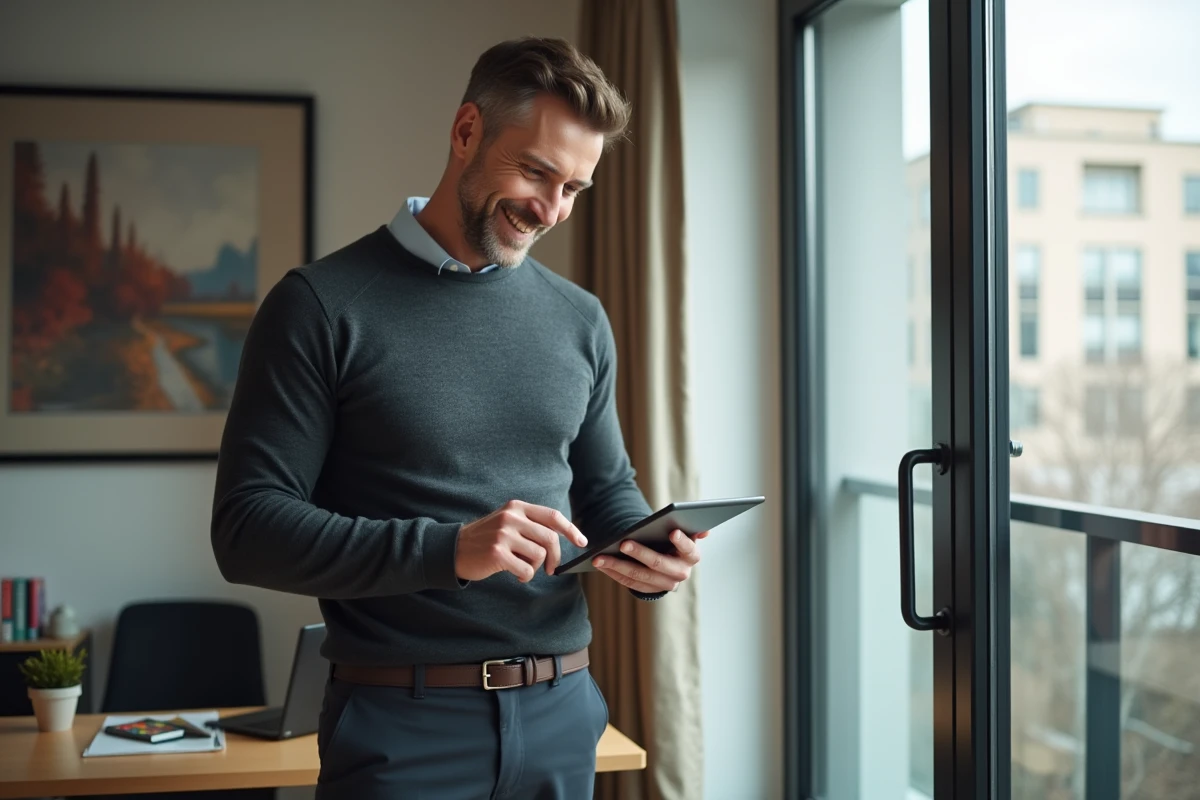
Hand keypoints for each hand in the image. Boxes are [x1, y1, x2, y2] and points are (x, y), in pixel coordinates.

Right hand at [456, 500, 588, 582]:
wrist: (453, 549)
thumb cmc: (487, 540)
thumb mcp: (508, 523)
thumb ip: (531, 525)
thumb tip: (563, 538)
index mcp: (517, 507)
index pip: (552, 516)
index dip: (571, 529)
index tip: (582, 542)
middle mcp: (511, 517)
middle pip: (550, 538)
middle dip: (555, 557)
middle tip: (551, 569)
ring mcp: (503, 534)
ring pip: (539, 555)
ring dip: (536, 567)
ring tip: (522, 568)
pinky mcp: (497, 553)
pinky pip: (526, 570)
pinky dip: (525, 577)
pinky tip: (515, 575)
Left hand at [593, 529, 707, 592]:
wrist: (669, 562)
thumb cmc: (674, 541)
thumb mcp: (684, 533)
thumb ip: (691, 529)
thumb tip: (706, 531)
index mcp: (691, 556)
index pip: (689, 549)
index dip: (682, 541)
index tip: (672, 532)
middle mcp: (680, 573)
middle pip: (658, 564)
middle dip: (640, 553)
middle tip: (623, 543)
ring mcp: (664, 584)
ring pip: (639, 576)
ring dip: (617, 565)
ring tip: (600, 556)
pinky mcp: (649, 590)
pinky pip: (629, 583)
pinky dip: (613, 572)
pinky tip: (600, 563)